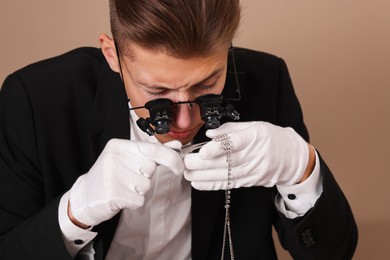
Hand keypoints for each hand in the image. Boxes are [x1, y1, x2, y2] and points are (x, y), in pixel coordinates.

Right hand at [68, 139, 183, 226]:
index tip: (179, 167)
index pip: (153, 149)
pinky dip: (133, 201)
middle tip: (128, 177)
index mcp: (119, 145)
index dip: (171, 158)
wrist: (85, 196)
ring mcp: (112, 176)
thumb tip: (177, 146)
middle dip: (145, 176)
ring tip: (123, 187)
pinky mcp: (113, 194)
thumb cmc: (111, 175)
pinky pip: (138, 199)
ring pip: (145, 185)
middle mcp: (114, 158)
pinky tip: (120, 196)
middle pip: (150, 168)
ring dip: (138, 190)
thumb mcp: (130, 158)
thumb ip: (154, 152)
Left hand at [183, 122, 309, 189]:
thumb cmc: (272, 138)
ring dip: (203, 175)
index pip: (235, 143)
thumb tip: (209, 134)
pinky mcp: (250, 181)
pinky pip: (229, 184)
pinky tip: (198, 182)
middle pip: (226, 161)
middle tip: (185, 161)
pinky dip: (212, 184)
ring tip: (187, 172)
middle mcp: (255, 155)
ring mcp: (253, 171)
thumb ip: (230, 129)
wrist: (292, 157)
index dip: (217, 148)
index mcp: (256, 136)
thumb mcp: (255, 126)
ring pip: (225, 175)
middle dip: (202, 163)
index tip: (201, 150)